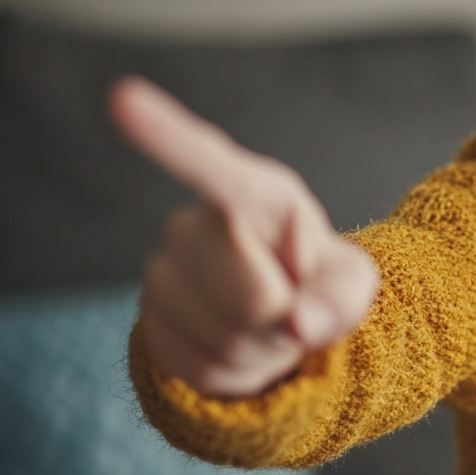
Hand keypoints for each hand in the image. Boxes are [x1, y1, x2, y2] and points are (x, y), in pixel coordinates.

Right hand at [109, 76, 378, 397]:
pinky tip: (243, 348)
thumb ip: (339, 300)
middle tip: (294, 307)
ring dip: (261, 351)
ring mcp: (164, 272)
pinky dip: (236, 375)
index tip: (124, 99)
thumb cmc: (321, 283)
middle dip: (284, 319)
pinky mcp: (149, 321)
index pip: (210, 166)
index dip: (166, 136)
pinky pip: (199, 368)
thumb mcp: (351, 287)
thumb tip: (299, 325)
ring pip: (225, 340)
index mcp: (254, 195)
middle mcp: (197, 224)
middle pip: (249, 294)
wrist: (284, 319)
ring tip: (270, 326)